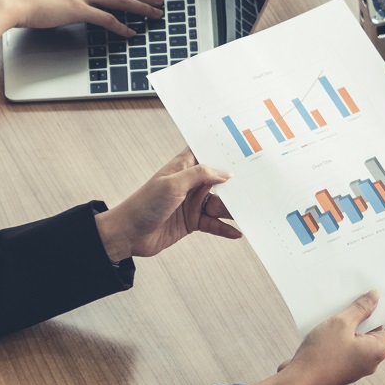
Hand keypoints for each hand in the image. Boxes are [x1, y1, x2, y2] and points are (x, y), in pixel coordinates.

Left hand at [97, 150, 240, 261]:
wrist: (128, 234)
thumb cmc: (144, 204)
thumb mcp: (173, 184)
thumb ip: (200, 175)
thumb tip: (225, 172)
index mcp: (184, 167)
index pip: (207, 153)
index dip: (224, 151)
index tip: (246, 149)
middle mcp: (191, 183)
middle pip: (220, 181)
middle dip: (236, 183)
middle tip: (257, 185)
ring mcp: (192, 203)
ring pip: (220, 204)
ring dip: (233, 208)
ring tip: (251, 211)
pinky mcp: (192, 222)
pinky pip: (214, 224)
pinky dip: (225, 228)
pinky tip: (237, 232)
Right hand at [251, 291, 384, 384]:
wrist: (297, 382)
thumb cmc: (320, 355)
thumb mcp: (341, 324)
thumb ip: (360, 309)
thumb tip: (375, 297)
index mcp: (378, 350)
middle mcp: (372, 358)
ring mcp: (358, 362)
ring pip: (369, 335)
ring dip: (368, 317)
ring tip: (366, 296)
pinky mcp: (345, 363)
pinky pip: (356, 341)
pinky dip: (355, 326)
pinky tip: (346, 313)